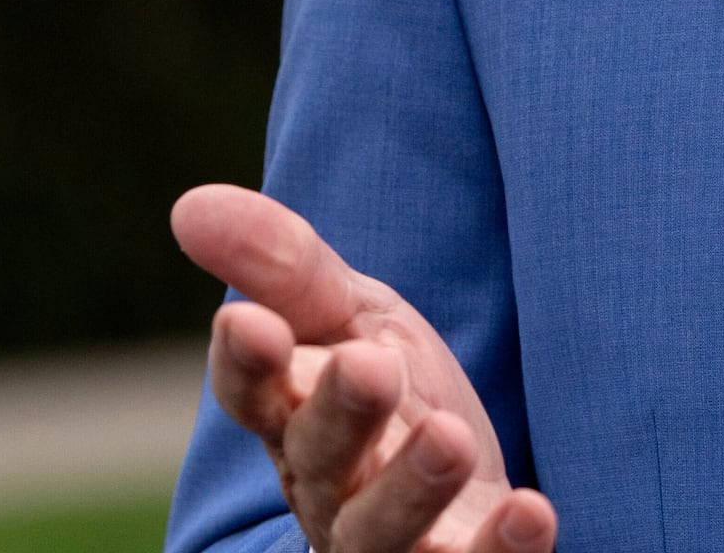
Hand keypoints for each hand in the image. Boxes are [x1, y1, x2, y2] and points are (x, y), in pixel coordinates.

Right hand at [172, 183, 555, 552]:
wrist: (462, 483)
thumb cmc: (388, 387)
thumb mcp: (348, 314)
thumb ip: (283, 267)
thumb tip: (190, 204)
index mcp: (291, 415)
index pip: (250, 393)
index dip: (245, 365)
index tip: (249, 322)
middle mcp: (328, 486)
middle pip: (318, 460)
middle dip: (339, 415)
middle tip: (369, 366)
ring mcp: (387, 541)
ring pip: (380, 535)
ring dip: (412, 489)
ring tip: (449, 437)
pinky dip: (496, 551)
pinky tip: (532, 513)